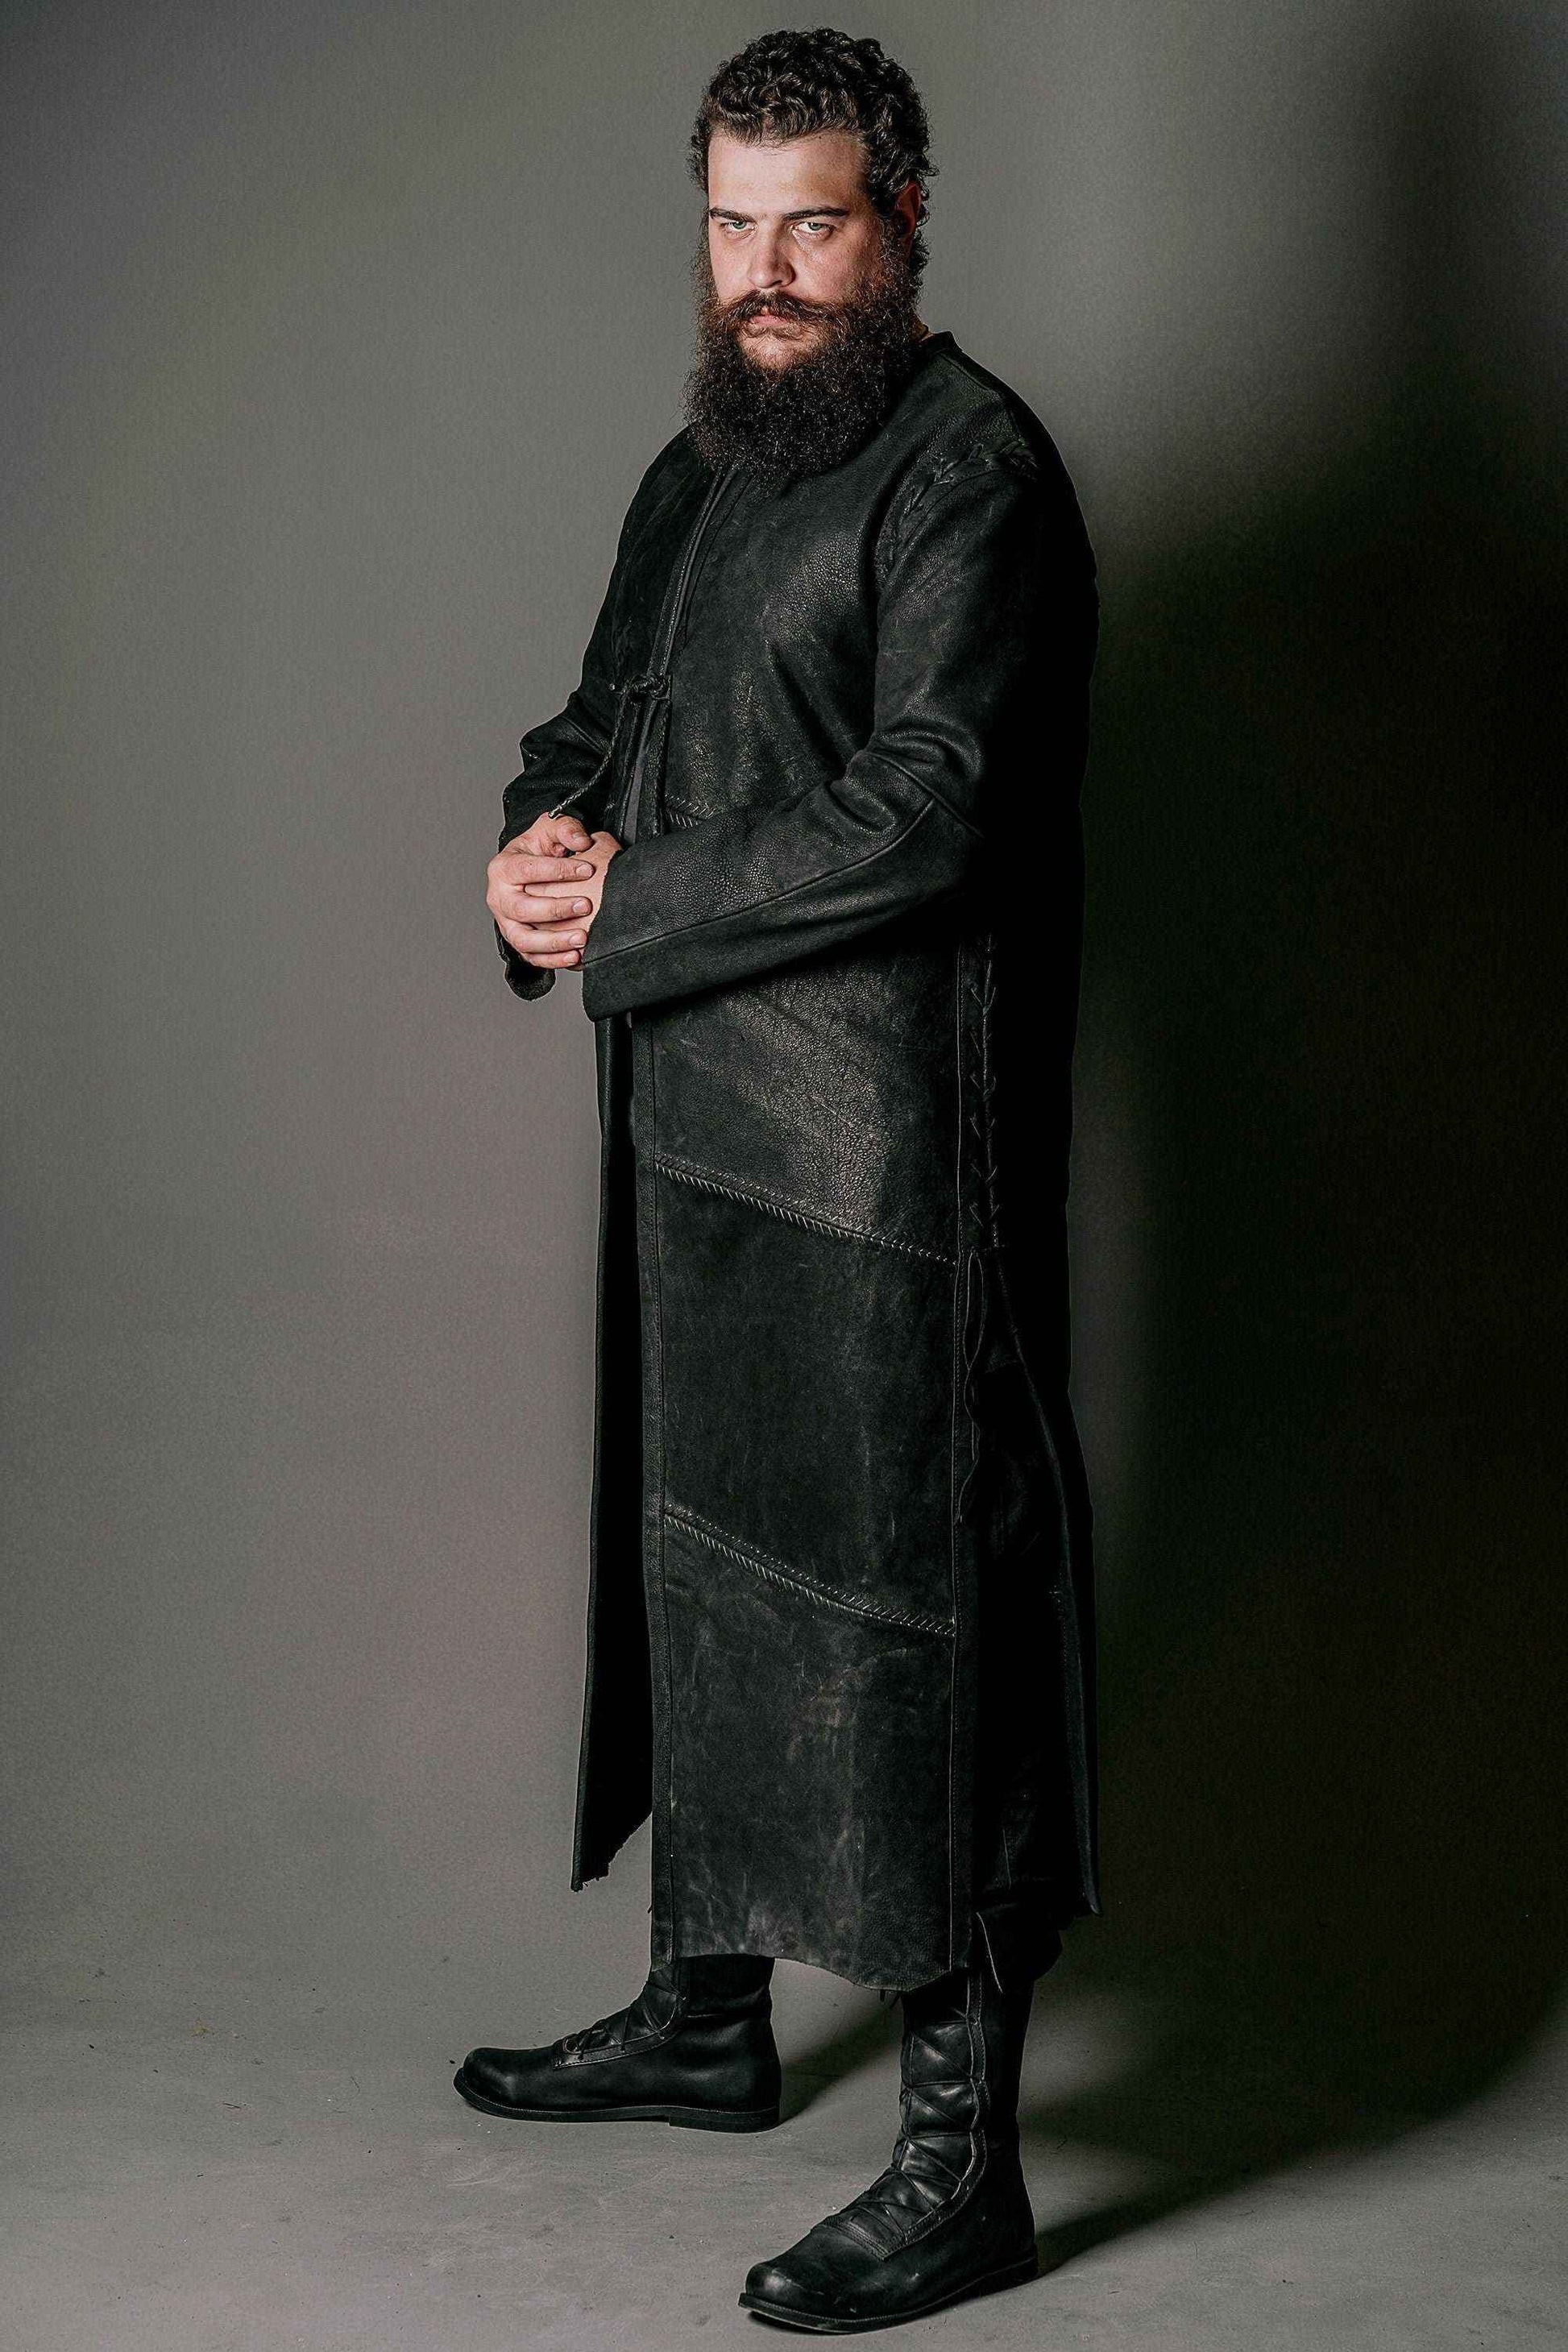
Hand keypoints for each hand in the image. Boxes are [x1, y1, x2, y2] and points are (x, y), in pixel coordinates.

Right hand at [487, 815, 623, 969]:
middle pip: (522, 909)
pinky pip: (533, 958)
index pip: (527, 870)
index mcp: (503, 868)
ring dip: (554, 941)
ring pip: (524, 940)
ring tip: (582, 938)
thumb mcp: (550, 829)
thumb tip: (581, 841)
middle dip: (555, 909)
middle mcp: (500, 898)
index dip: (558, 871)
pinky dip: (553, 960)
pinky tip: (575, 956)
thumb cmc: (540, 850)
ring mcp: (507, 923)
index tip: (588, 869)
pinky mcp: (519, 942)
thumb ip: (565, 827)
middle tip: (585, 905)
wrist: (534, 873)